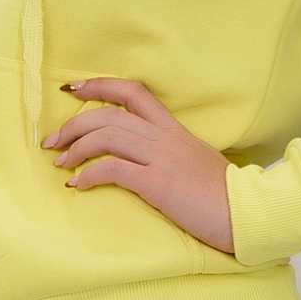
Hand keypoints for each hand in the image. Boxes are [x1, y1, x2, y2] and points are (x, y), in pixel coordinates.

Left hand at [42, 78, 234, 254]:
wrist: (248, 214)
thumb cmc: (223, 196)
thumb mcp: (196, 162)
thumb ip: (171, 154)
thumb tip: (145, 159)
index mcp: (173, 129)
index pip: (134, 92)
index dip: (100, 85)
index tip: (73, 89)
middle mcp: (165, 138)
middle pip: (109, 114)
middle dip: (73, 124)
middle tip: (52, 141)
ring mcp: (162, 158)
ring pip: (107, 136)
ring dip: (76, 147)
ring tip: (61, 162)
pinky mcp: (159, 183)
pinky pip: (114, 170)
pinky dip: (89, 174)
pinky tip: (78, 184)